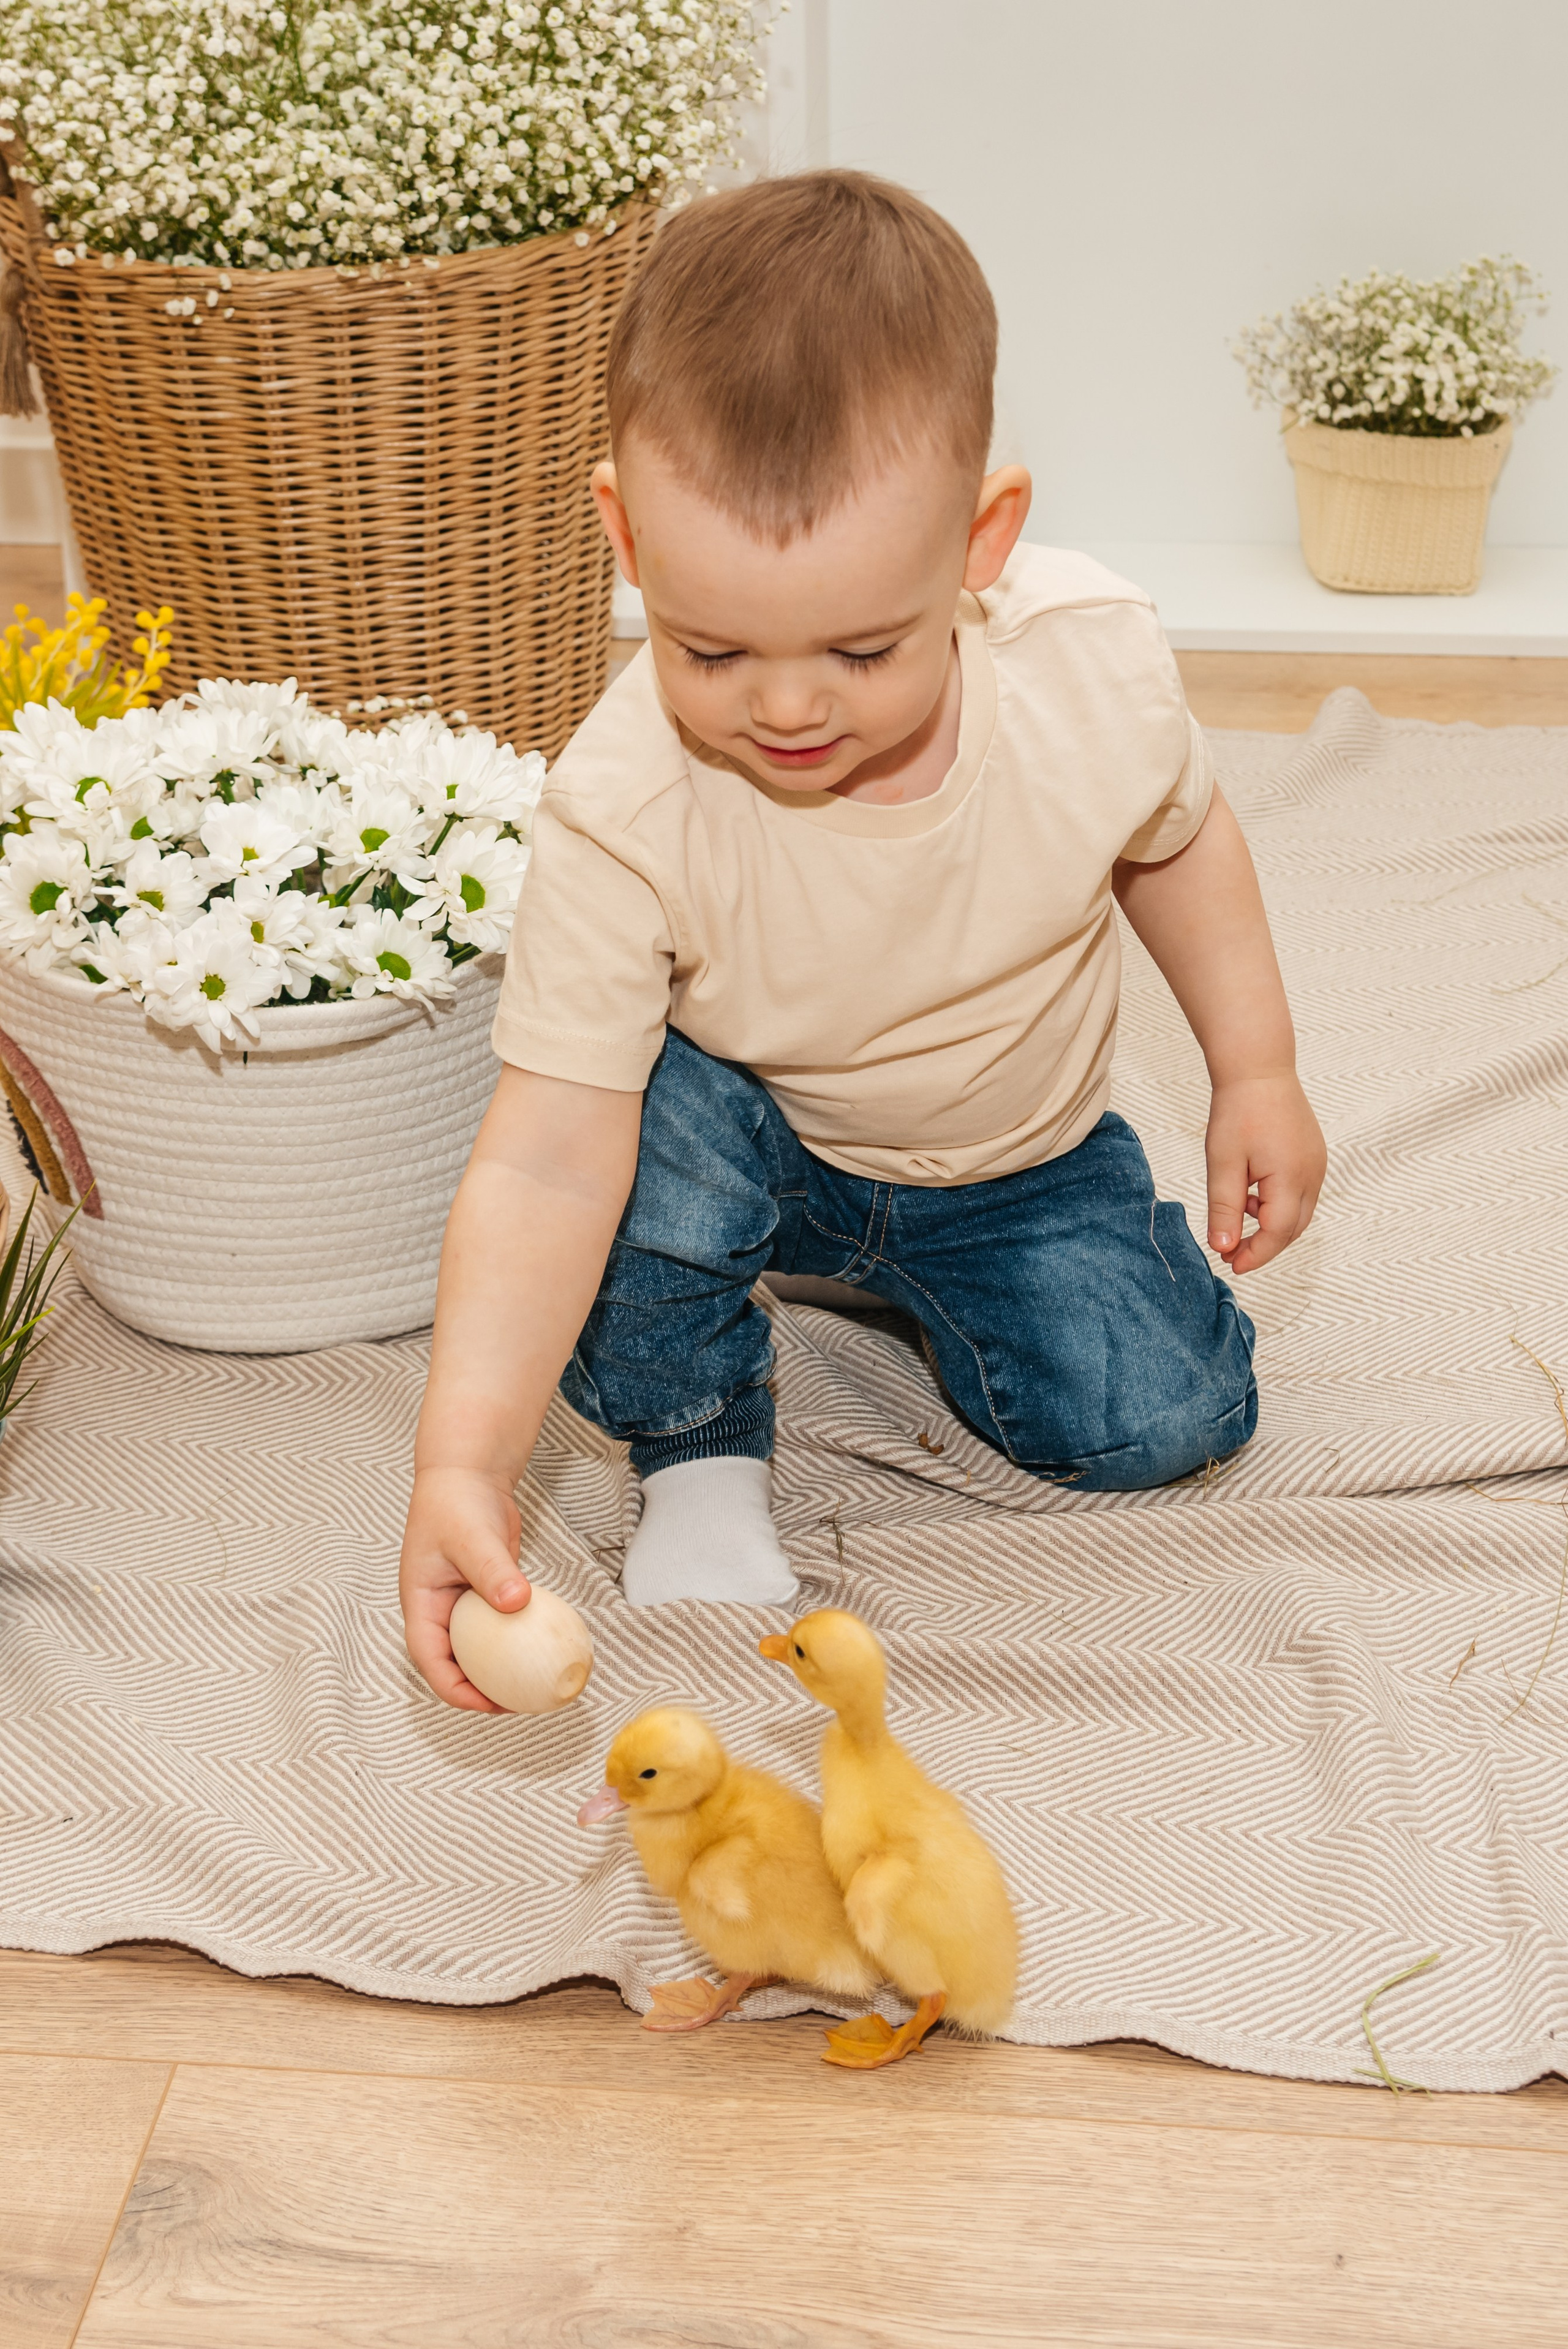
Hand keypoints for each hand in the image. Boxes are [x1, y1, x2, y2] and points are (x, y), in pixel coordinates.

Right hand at [399, 1465, 530, 1711]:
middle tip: (519, 1701)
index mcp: (421, 1604)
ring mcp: (462, 1603)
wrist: (469, 1474)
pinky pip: (501, 1626)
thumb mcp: (472, 1537)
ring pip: (479, 1648)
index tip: (487, 1703)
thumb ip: (493, 1571)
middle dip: (480, 1689)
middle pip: (454, 1663)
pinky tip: (543, 1648)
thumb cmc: (456, 1502)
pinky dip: (516, 1640)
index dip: (455, 1689)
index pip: (429, 1659)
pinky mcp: (486, 1593)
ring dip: (501, 1668)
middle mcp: (439, 1610)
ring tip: (534, 1683)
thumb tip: (517, 1603)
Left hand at [1204, 1072, 1324, 1274]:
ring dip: (1270, 1223)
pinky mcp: (1314, 1156)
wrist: (1259, 1069)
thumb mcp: (1223, 1164)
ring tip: (1236, 1212)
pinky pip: (1300, 1193)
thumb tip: (1223, 1248)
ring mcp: (1317, 1165)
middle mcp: (1313, 1175)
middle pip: (1293, 1229)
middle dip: (1264, 1245)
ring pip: (1298, 1213)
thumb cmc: (1239, 1111)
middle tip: (1231, 1252)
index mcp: (1292, 1178)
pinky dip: (1277, 1204)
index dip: (1255, 1255)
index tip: (1230, 1265)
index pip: (1278, 1233)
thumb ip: (1224, 1209)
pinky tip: (1252, 1193)